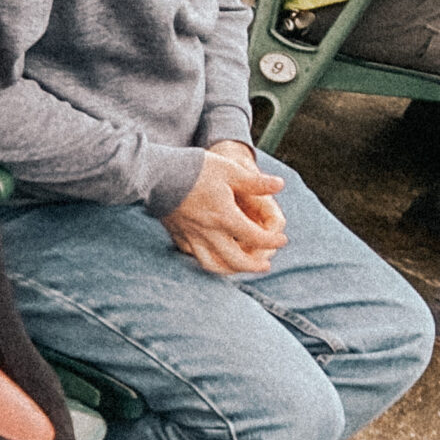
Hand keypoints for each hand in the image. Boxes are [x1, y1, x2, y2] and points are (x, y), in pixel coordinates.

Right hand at [163, 145, 288, 275]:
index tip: (282, 240)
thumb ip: (256, 182)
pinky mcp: (177, 235)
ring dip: (230, 270)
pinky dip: (208, 260)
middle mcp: (209, 232)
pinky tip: (214, 256)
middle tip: (265, 266)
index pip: (255, 237)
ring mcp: (191, 236)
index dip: (272, 241)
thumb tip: (280, 185)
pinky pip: (194, 256)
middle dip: (253, 266)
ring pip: (212, 265)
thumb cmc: (196, 169)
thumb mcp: (230, 170)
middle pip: (235, 260)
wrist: (157, 174)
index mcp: (225, 216)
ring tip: (239, 268)